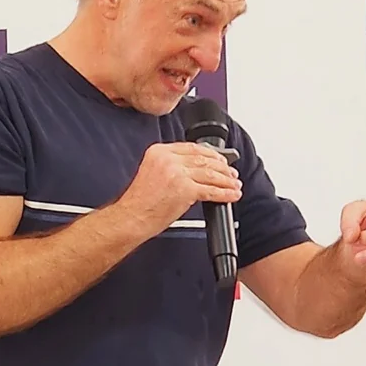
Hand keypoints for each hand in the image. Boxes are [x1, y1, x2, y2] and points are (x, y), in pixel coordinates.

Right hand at [115, 142, 241, 237]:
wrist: (131, 218)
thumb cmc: (139, 202)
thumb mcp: (151, 173)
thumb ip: (171, 166)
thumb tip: (194, 170)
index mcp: (159, 152)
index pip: (192, 147)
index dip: (210, 153)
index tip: (219, 159)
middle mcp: (168, 159)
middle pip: (204, 159)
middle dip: (222, 167)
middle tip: (231, 173)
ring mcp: (177, 174)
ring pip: (210, 174)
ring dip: (226, 180)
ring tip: (234, 184)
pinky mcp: (185, 190)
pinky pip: (211, 190)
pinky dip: (224, 193)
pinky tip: (230, 195)